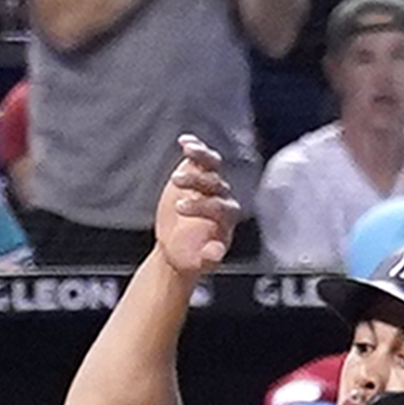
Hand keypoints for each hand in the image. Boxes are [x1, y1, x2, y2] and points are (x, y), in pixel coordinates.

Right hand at [153, 133, 240, 275]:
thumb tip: (217, 253)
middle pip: (215, 183)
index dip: (201, 205)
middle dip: (196, 181)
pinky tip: (184, 141)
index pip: (219, 206)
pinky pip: (199, 158)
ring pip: (212, 165)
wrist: (178, 248)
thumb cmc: (191, 255)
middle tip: (176, 182)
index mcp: (227, 218)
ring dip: (202, 155)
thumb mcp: (199, 263)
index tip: (179, 209)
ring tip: (188, 148)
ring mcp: (210, 183)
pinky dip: (194, 148)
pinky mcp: (196, 173)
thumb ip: (209, 258)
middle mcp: (222, 197)